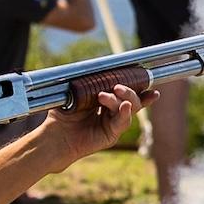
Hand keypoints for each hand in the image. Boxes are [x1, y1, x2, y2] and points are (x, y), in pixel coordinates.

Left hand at [37, 85, 155, 171]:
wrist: (55, 135)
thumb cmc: (63, 113)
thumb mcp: (77, 92)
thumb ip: (91, 82)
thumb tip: (103, 67)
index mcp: (106, 100)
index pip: (125, 90)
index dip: (139, 86)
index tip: (148, 78)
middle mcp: (112, 112)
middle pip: (132, 99)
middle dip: (129, 91)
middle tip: (117, 87)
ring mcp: (114, 124)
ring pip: (129, 108)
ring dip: (121, 100)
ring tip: (104, 96)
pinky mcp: (111, 135)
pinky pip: (123, 122)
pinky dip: (124, 113)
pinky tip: (123, 106)